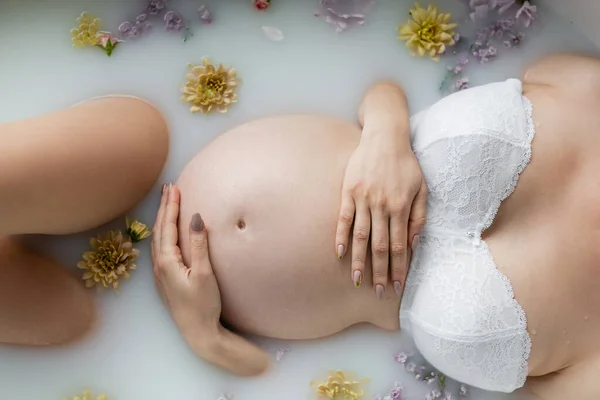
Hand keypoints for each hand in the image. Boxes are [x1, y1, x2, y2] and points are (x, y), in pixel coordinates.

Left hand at [152, 183, 269, 375]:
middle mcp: (160, 265)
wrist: (199, 333)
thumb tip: (195, 218)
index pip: (168, 227)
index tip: (174, 188)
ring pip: (158, 239)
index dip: (171, 206)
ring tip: (168, 204)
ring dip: (163, 219)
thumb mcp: (204, 274)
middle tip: (169, 188)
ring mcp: (161, 273)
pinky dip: (164, 233)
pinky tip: (168, 232)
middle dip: (164, 208)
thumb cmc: (203, 305)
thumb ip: (198, 245)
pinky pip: (161, 248)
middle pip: (160, 230)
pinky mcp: (167, 279)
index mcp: (167, 262)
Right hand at [336, 132, 426, 297]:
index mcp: (401, 207)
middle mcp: (382, 206)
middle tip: (378, 292)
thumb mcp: (422, 188)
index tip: (397, 285)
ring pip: (360, 236)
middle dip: (380, 271)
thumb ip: (419, 216)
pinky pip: (344, 218)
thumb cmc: (406, 164)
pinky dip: (342, 236)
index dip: (399, 267)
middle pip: (380, 246)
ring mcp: (363, 199)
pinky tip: (340, 253)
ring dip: (359, 260)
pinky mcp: (348, 192)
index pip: (400, 245)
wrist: (385, 137)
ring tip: (357, 280)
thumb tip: (414, 242)